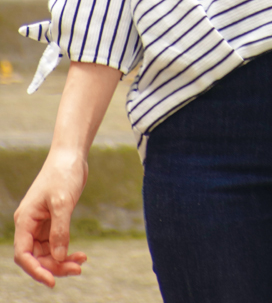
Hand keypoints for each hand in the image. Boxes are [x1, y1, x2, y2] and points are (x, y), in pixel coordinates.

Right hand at [14, 149, 88, 286]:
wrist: (71, 156)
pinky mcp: (53, 220)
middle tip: (78, 269)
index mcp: (25, 220)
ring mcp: (41, 223)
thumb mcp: (63, 202)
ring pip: (48, 251)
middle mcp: (30, 224)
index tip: (52, 281)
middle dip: (55, 265)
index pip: (23, 254)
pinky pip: (56, 243)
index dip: (36, 270)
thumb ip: (60, 230)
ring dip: (63, 260)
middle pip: (37, 256)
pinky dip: (67, 250)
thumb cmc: (64, 174)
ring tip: (82, 261)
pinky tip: (80, 254)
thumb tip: (59, 257)